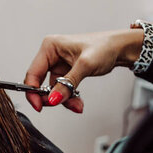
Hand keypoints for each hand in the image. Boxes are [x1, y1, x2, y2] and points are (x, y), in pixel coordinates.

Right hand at [24, 29, 143, 112]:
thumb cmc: (104, 47)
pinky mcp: (66, 73)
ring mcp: (58, 65)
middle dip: (52, 97)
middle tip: (62, 104)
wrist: (120, 49)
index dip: (33, 91)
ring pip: (53, 90)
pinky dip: (69, 98)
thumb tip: (52, 99)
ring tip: (77, 105)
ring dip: (64, 100)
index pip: (33, 73)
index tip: (39, 106)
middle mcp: (51, 55)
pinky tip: (78, 102)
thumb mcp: (85, 65)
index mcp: (50, 47)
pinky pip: (62, 90)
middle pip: (41, 83)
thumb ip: (67, 84)